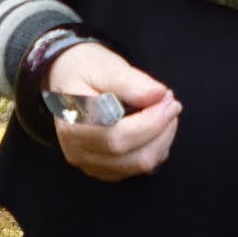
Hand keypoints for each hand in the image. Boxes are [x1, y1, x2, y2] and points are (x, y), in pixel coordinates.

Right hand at [45, 42, 181, 180]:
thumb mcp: (104, 67)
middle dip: (162, 130)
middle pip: (133, 156)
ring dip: (162, 139)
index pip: (120, 135)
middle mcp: (77, 150)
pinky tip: (154, 126)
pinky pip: (137, 168)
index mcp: (74, 123)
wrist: (67, 80)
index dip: (152, 122)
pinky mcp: (102, 169)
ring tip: (163, 110)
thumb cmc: (86, 70)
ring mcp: (89, 164)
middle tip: (170, 102)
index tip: (168, 98)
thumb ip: (130, 82)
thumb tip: (159, 95)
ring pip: (139, 166)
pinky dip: (154, 148)